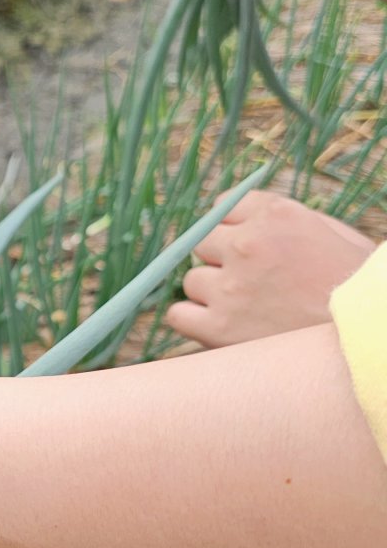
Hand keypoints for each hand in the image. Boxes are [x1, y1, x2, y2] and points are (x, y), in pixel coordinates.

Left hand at [167, 189, 375, 347]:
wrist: (368, 339)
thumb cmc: (357, 288)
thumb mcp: (332, 233)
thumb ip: (282, 219)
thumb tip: (238, 216)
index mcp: (276, 216)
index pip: (222, 208)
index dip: (233, 230)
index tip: (245, 249)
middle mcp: (248, 246)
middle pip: (202, 243)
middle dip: (220, 260)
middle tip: (249, 282)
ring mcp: (231, 287)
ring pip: (192, 281)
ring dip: (211, 293)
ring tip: (246, 309)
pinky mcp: (220, 327)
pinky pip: (179, 315)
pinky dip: (193, 321)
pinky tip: (219, 326)